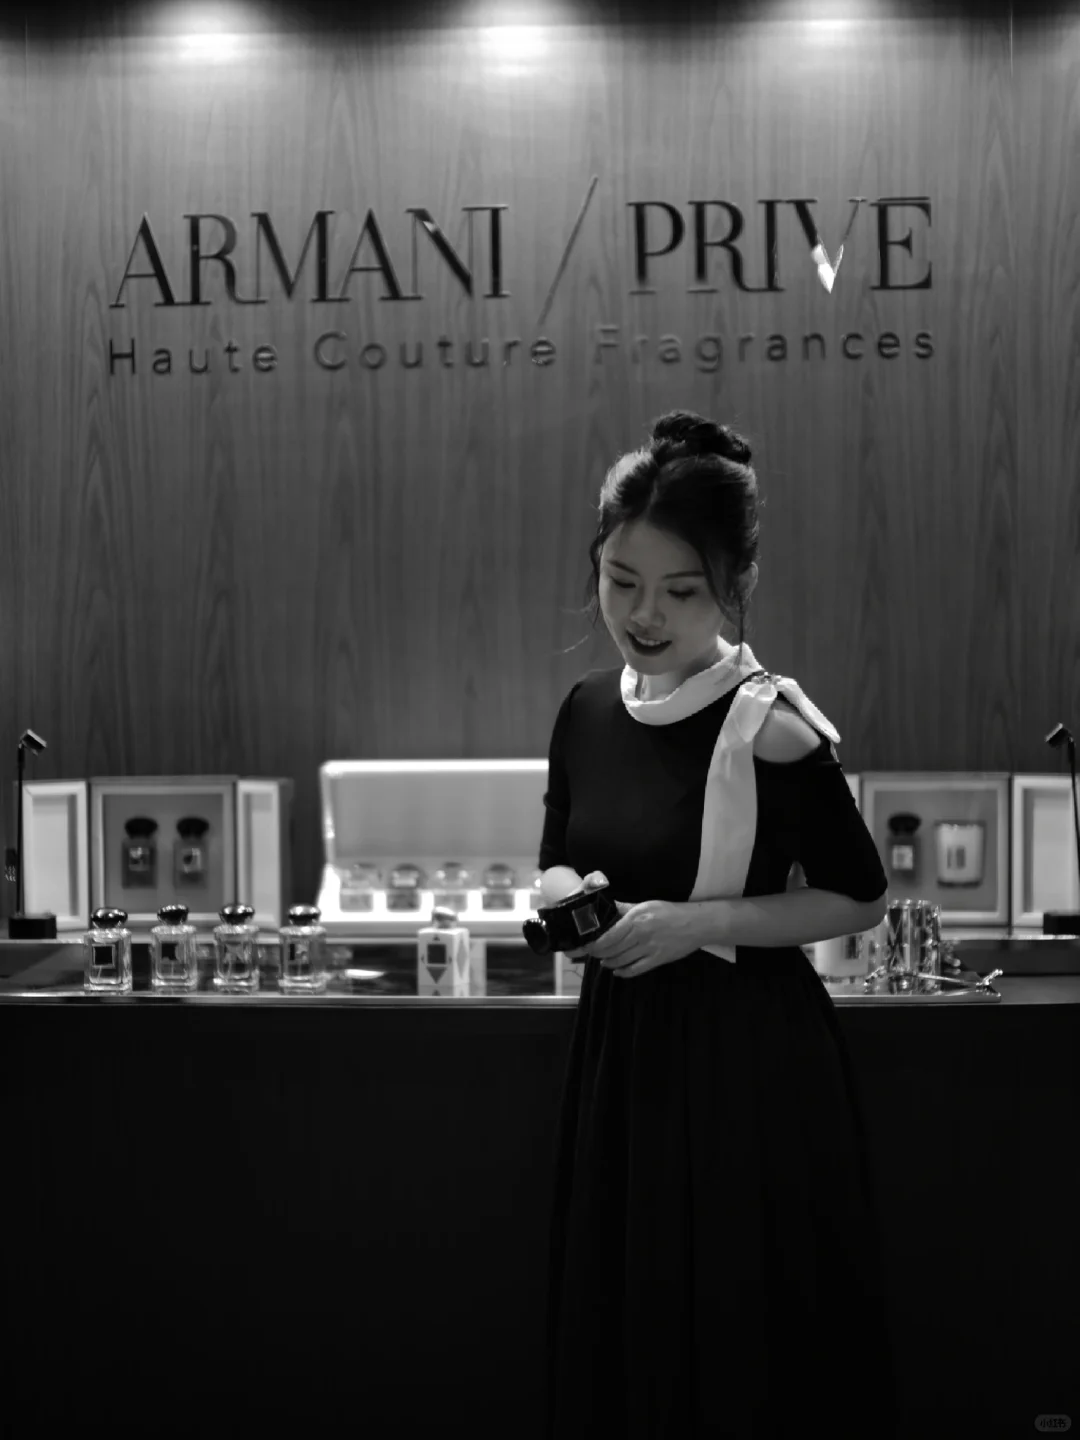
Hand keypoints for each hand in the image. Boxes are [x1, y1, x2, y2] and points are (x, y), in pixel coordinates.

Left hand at [563, 874, 696, 978]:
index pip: (608, 936)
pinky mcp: (658, 960)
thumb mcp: (645, 905)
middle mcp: (640, 935)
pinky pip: (635, 970)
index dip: (593, 944)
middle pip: (611, 950)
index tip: (584, 946)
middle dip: (598, 954)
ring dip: (609, 963)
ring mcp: (649, 949)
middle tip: (592, 954)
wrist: (696, 923)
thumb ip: (625, 908)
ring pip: (621, 961)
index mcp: (635, 920)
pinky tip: (618, 971)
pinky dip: (624, 972)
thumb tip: (607, 907)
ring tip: (604, 961)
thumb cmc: (669, 911)